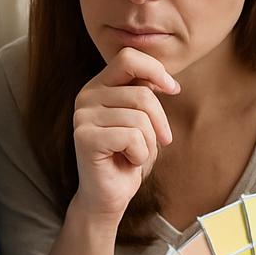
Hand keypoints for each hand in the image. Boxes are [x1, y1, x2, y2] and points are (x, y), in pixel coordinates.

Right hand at [72, 47, 178, 224]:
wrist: (108, 196)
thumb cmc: (128, 156)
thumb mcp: (141, 119)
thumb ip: (144, 93)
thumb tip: (166, 80)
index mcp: (98, 86)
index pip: (128, 58)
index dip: (156, 70)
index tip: (173, 90)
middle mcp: (85, 96)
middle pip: (142, 94)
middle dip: (159, 122)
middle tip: (158, 141)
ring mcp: (82, 117)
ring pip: (139, 118)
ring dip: (148, 143)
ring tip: (134, 153)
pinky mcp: (85, 138)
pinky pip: (131, 137)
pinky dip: (139, 154)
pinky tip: (126, 161)